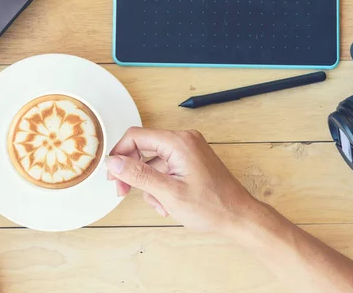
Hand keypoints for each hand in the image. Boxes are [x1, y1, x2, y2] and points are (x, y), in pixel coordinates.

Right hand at [106, 127, 258, 234]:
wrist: (239, 217)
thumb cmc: (211, 206)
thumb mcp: (168, 193)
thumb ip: (139, 175)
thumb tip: (114, 162)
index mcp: (178, 142)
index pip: (136, 136)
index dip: (119, 155)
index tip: (113, 176)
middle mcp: (183, 140)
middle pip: (143, 148)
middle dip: (133, 172)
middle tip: (123, 192)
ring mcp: (188, 150)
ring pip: (153, 162)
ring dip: (150, 184)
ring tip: (160, 205)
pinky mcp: (191, 161)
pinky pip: (166, 168)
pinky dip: (161, 185)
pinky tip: (168, 203)